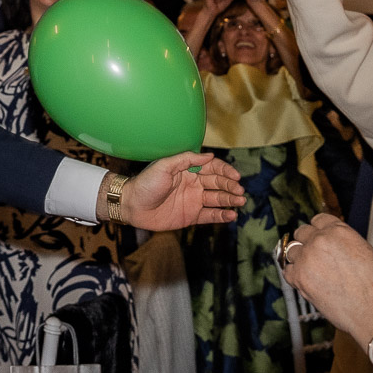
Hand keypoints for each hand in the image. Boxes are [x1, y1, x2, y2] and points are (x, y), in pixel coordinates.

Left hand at [118, 152, 243, 230]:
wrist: (132, 205)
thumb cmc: (145, 183)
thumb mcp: (164, 166)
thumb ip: (186, 159)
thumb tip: (210, 155)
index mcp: (188, 170)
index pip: (212, 168)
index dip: (225, 171)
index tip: (235, 176)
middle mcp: (194, 184)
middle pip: (218, 184)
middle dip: (231, 186)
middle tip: (240, 191)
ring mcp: (193, 201)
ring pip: (217, 199)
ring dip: (230, 200)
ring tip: (240, 201)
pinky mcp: (191, 216)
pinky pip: (210, 215)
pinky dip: (222, 215)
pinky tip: (231, 215)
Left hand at [280, 214, 372, 338]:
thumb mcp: (368, 253)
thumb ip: (347, 245)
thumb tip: (339, 249)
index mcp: (339, 231)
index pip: (319, 219)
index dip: (319, 229)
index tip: (318, 235)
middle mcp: (320, 241)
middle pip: (302, 232)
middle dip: (307, 241)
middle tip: (315, 255)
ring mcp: (307, 259)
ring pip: (292, 252)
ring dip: (300, 259)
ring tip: (314, 272)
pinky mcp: (300, 279)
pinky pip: (288, 272)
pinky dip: (295, 276)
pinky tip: (306, 282)